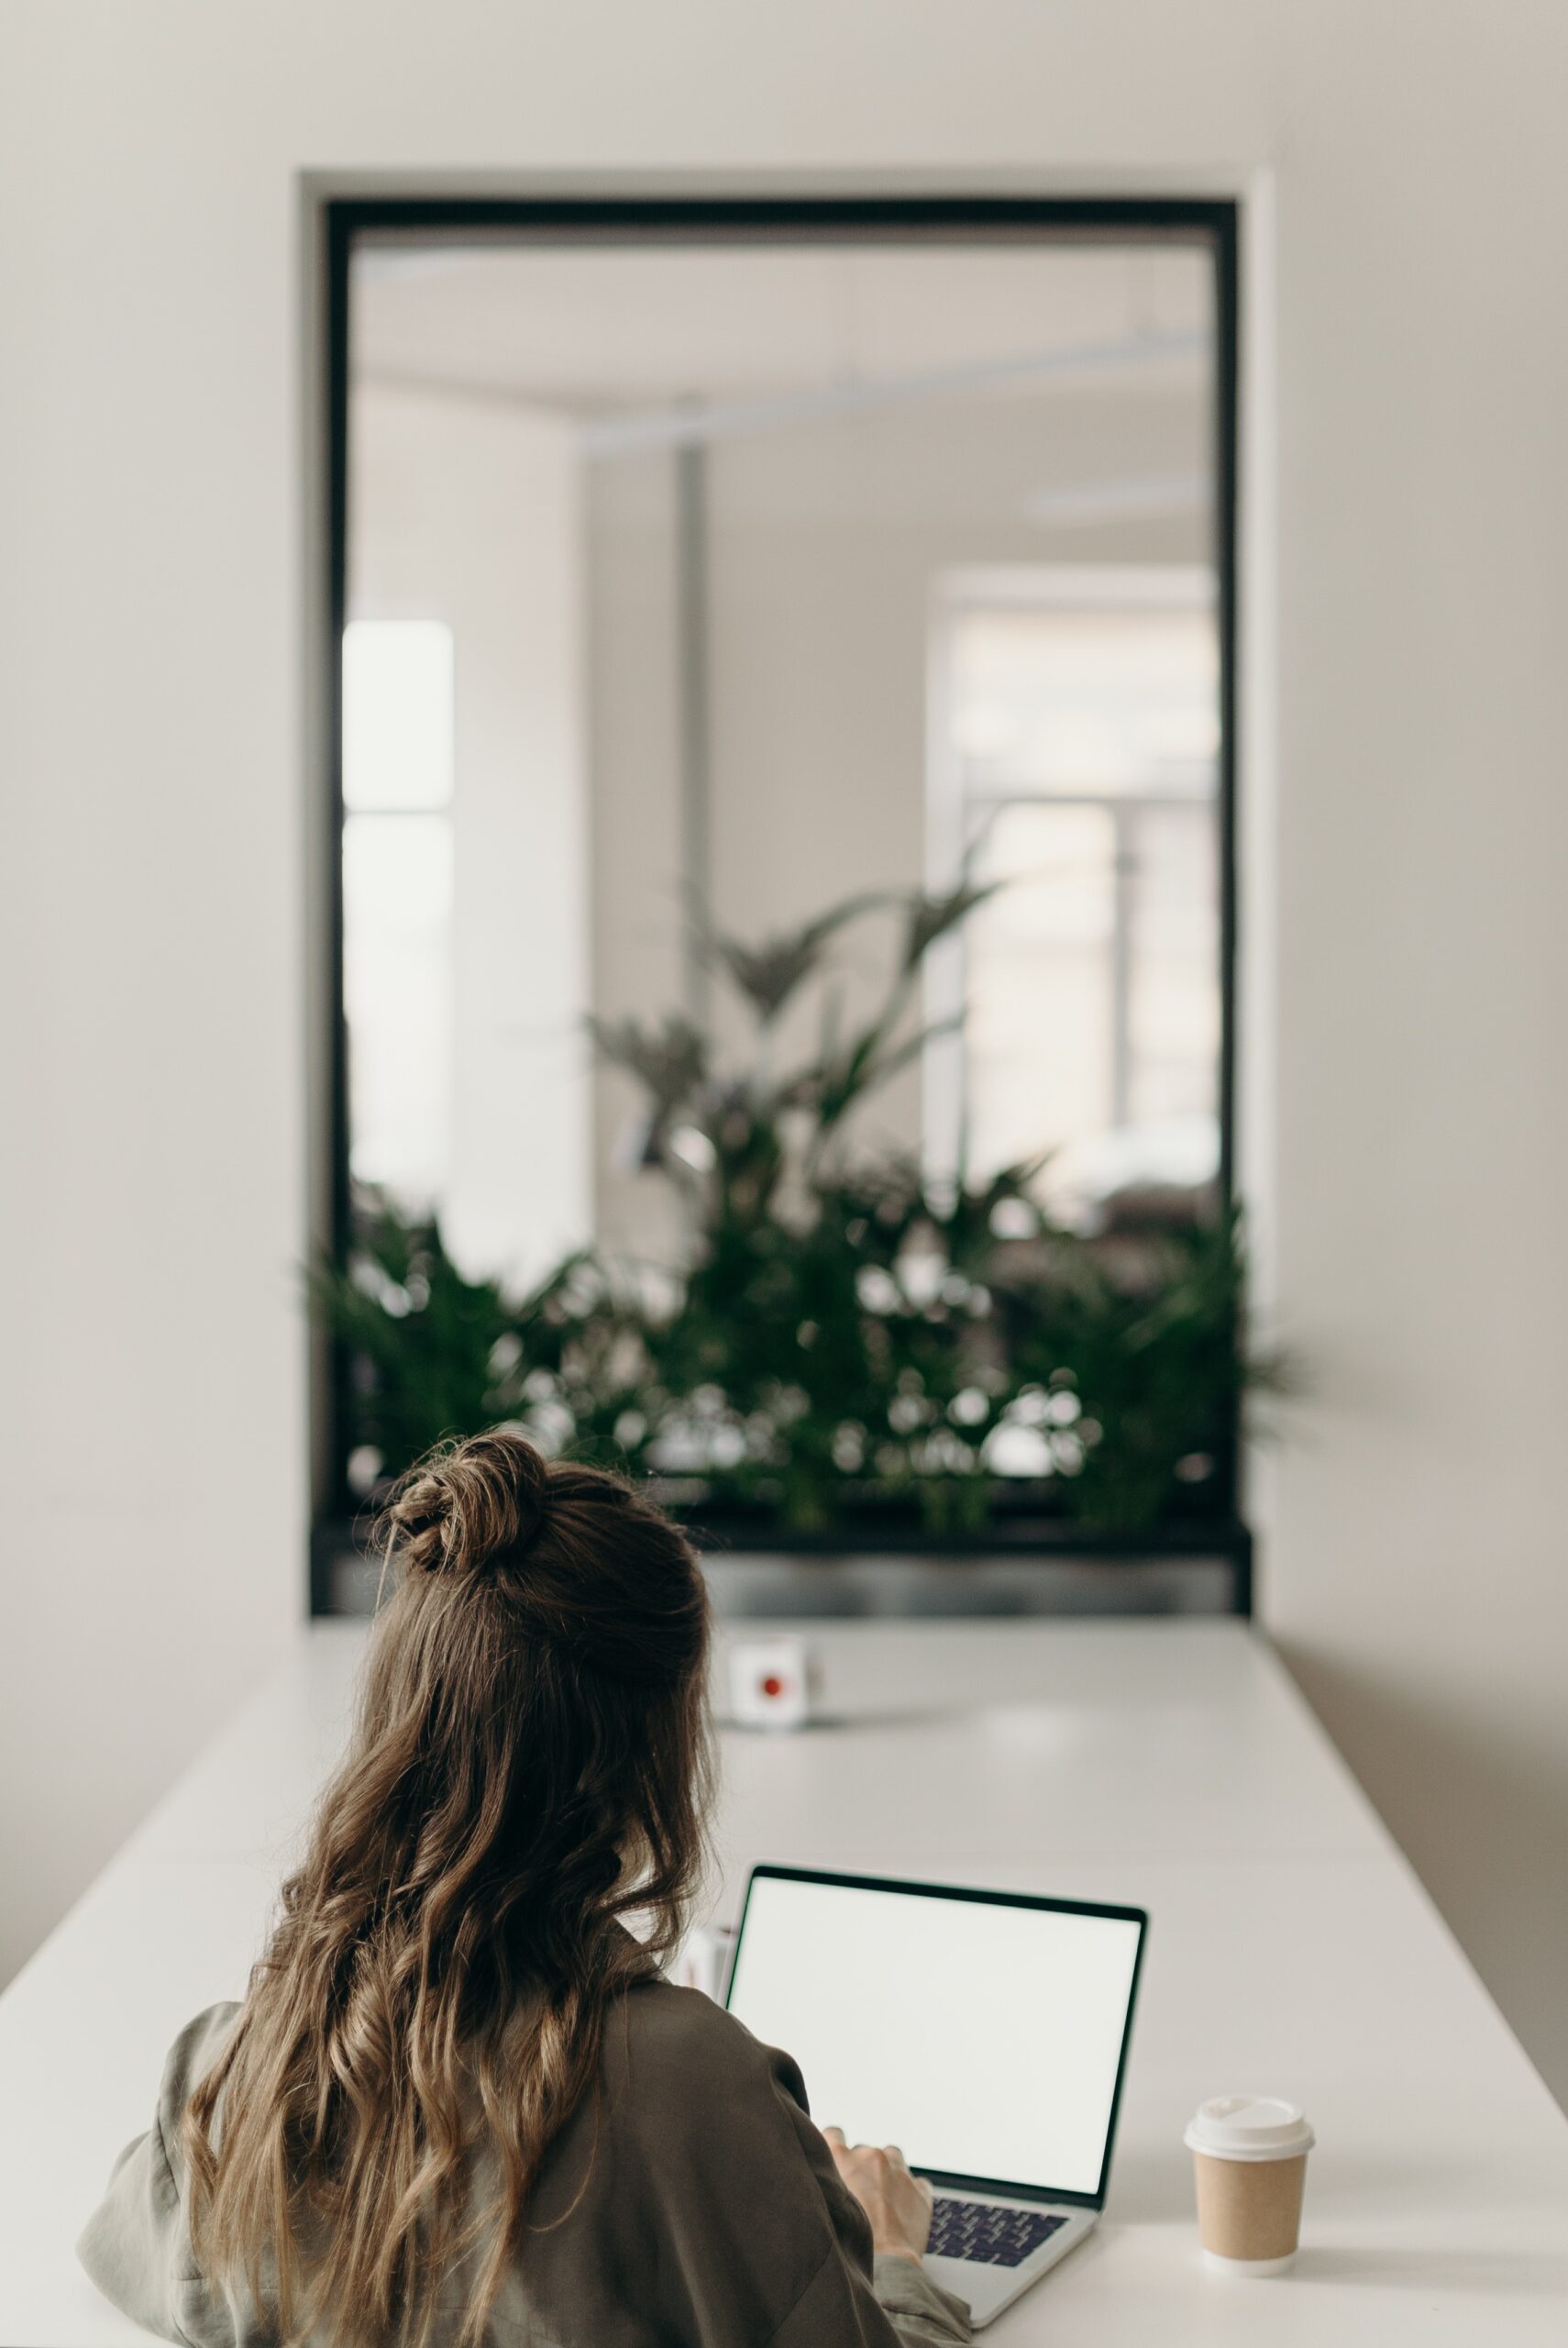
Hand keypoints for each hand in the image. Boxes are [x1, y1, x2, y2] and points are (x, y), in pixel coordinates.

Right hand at [822, 2127, 934, 2264]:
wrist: (882, 2266)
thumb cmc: (845, 2243)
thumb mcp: (823, 2203)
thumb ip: (822, 2182)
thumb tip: (822, 2179)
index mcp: (843, 2156)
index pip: (833, 2133)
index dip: (834, 2147)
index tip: (837, 2162)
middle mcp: (871, 2156)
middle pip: (863, 2152)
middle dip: (861, 2169)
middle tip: (858, 2197)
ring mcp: (898, 2171)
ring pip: (892, 2157)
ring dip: (887, 2173)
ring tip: (882, 2202)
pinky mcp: (920, 2191)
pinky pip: (916, 2182)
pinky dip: (911, 2192)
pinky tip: (902, 2211)